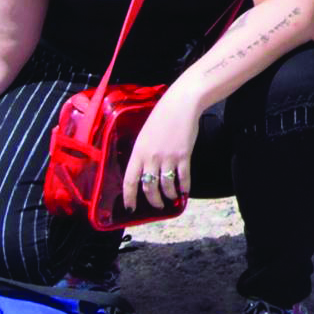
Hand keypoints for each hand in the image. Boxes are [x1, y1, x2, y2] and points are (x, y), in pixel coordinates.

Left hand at [121, 92, 200, 213]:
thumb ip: (143, 153)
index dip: (129, 197)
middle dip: (153, 200)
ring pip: (166, 186)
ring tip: (172, 198)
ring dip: (169, 196)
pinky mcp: (184, 155)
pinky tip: (184, 192)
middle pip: (149, 187)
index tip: (131, 208)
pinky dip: (184, 188)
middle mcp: (151, 158)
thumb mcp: (144, 135)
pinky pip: (183, 178)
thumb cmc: (161, 117)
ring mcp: (168, 157)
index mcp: (138, 152)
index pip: (130, 181)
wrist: (181, 105)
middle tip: (157, 206)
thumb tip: (144, 171)